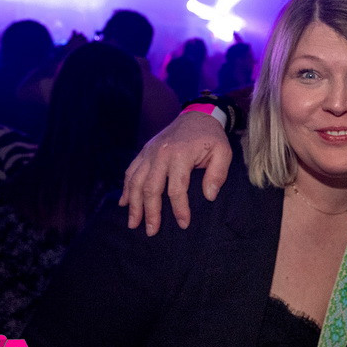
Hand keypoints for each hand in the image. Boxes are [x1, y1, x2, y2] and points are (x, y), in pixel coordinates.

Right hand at [119, 112, 232, 234]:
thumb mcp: (223, 152)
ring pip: (135, 181)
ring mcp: (149, 152)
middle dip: (150, 212)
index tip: (183, 224)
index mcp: (180, 155)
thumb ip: (217, 174)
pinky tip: (123, 203)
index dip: (179, 208)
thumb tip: (208, 196)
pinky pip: (130, 171)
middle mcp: (160, 154)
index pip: (177, 188)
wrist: (197, 115)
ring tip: (133, 223)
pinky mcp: (144, 151)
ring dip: (133, 204)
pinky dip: (125, 188)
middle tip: (151, 231)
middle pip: (150, 188)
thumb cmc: (211, 137)